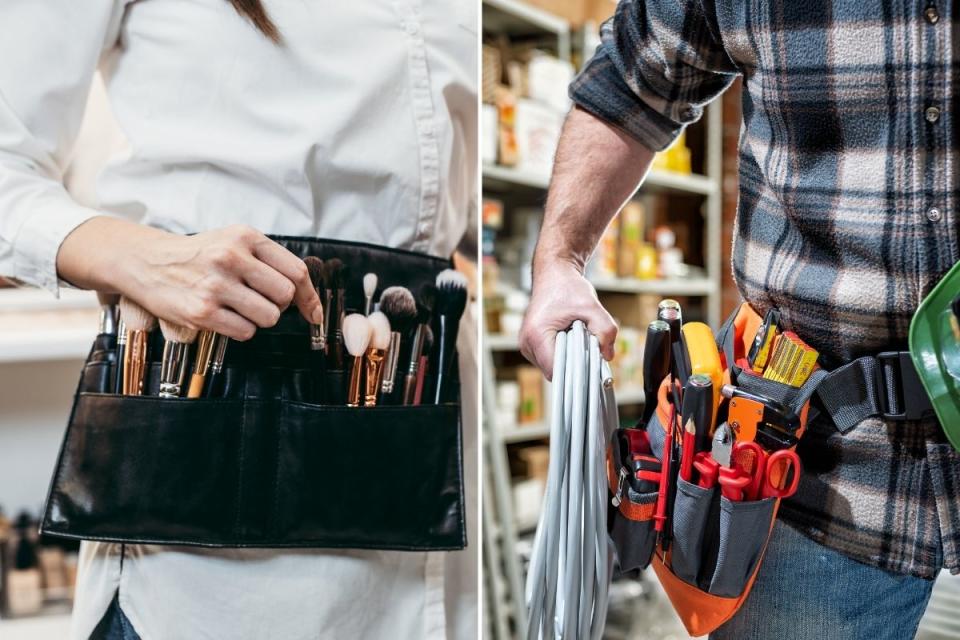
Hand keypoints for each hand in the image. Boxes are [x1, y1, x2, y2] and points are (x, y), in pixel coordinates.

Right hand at [58, 218, 321, 340]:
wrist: (144, 261)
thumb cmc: (198, 254)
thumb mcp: (233, 241)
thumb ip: (269, 262)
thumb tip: (308, 299)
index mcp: (245, 236)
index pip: (297, 271)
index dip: (309, 296)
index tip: (313, 312)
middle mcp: (231, 257)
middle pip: (286, 296)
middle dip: (279, 306)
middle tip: (259, 302)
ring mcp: (215, 285)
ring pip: (269, 317)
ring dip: (259, 319)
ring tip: (238, 308)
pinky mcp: (201, 312)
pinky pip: (245, 332)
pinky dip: (240, 330)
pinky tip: (223, 317)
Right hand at [519, 259, 616, 379]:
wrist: (554, 274)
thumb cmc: (567, 287)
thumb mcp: (592, 306)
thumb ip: (605, 330)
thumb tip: (608, 355)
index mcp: (536, 335)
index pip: (557, 370)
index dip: (577, 371)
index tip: (593, 364)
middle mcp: (527, 343)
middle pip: (555, 372)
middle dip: (576, 365)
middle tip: (590, 348)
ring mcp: (527, 346)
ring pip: (553, 368)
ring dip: (570, 359)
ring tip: (578, 339)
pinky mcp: (532, 345)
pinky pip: (551, 360)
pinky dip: (565, 354)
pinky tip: (571, 340)